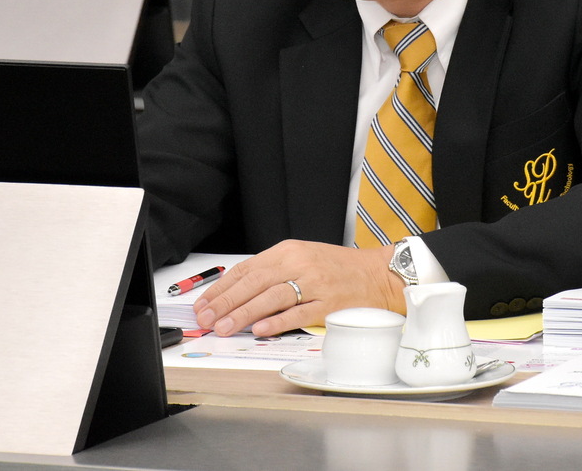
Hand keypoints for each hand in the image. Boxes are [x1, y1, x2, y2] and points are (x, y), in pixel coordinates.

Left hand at [193, 239, 403, 336]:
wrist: (377, 274)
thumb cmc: (337, 268)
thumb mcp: (301, 258)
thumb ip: (272, 272)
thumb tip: (236, 293)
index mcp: (288, 250)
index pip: (246, 269)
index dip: (222, 288)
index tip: (204, 303)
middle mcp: (299, 264)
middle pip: (254, 283)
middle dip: (226, 302)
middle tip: (206, 318)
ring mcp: (314, 284)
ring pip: (271, 298)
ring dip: (245, 314)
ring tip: (225, 327)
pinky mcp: (328, 303)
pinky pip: (298, 314)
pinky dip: (277, 322)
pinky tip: (260, 330)